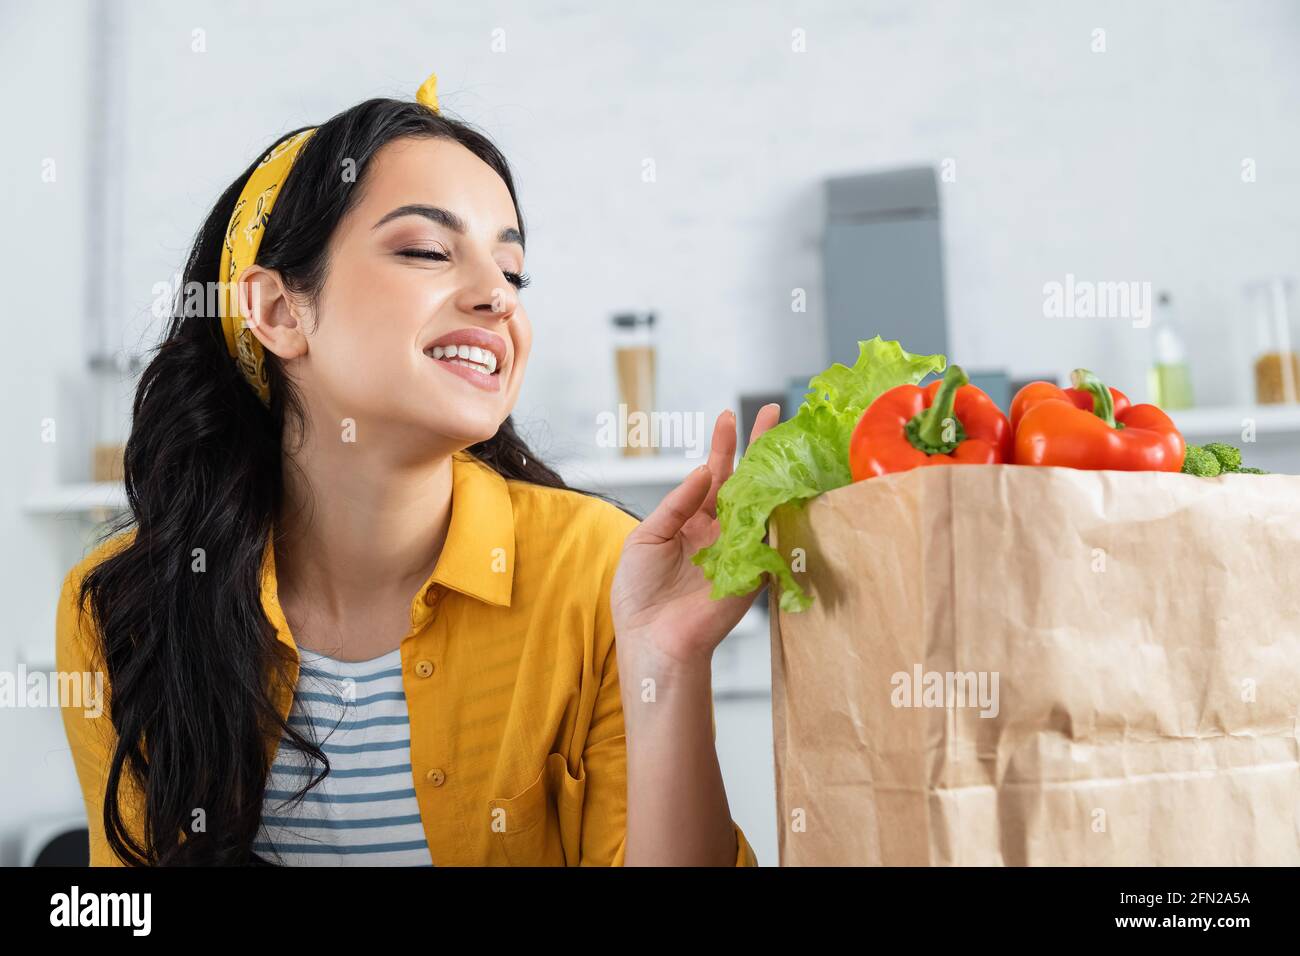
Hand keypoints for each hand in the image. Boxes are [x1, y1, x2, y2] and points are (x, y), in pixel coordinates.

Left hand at [610, 404, 780, 670]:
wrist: (651, 638)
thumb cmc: (640, 594)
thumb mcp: (646, 538)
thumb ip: (675, 505)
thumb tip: (704, 472)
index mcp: (692, 521)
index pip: (712, 476)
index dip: (722, 446)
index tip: (727, 417)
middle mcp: (719, 530)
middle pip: (744, 480)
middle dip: (756, 445)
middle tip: (770, 411)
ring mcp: (739, 548)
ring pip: (761, 501)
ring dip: (772, 469)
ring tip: (779, 433)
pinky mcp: (752, 569)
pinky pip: (767, 535)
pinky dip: (774, 508)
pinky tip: (778, 480)